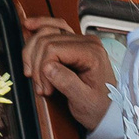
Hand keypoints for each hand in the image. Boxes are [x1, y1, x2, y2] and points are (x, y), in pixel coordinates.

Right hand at [21, 15, 115, 131]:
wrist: (109, 111)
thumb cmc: (99, 107)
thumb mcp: (83, 101)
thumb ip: (67, 83)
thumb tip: (47, 67)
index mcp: (92, 53)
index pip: (53, 49)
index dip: (42, 69)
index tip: (45, 89)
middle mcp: (87, 42)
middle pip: (46, 40)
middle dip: (37, 65)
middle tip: (42, 87)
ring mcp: (81, 41)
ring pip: (46, 32)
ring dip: (33, 54)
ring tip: (35, 75)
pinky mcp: (74, 44)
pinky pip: (54, 28)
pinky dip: (40, 28)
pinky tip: (29, 27)